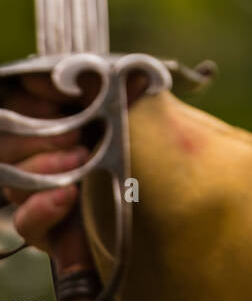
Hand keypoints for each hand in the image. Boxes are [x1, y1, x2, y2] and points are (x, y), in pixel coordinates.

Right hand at [1, 71, 147, 258]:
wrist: (185, 210)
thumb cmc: (161, 154)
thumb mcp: (137, 114)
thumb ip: (106, 90)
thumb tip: (79, 68)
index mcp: (64, 117)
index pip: (22, 101)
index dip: (33, 96)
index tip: (59, 93)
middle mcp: (48, 153)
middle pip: (9, 140)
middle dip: (38, 133)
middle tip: (75, 133)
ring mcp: (46, 193)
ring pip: (14, 179)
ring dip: (45, 167)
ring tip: (81, 160)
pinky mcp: (51, 232)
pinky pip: (25, 221)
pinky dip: (42, 207)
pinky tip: (67, 196)